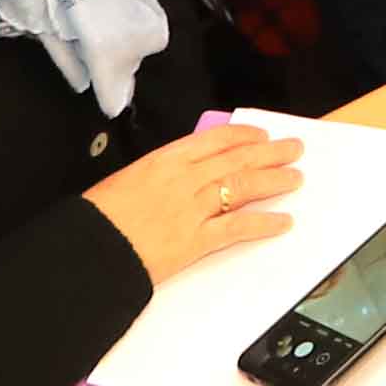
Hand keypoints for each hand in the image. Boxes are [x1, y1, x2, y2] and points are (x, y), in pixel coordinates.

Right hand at [83, 115, 305, 282]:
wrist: (90, 249)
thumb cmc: (99, 217)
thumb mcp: (127, 180)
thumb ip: (158, 175)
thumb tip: (182, 174)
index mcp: (165, 159)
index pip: (215, 140)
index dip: (243, 136)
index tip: (261, 136)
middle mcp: (184, 179)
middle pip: (236, 160)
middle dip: (270, 154)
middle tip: (293, 150)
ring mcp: (192, 209)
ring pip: (243, 187)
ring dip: (273, 181)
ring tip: (295, 178)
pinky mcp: (195, 241)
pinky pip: (237, 227)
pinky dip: (263, 223)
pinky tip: (282, 221)